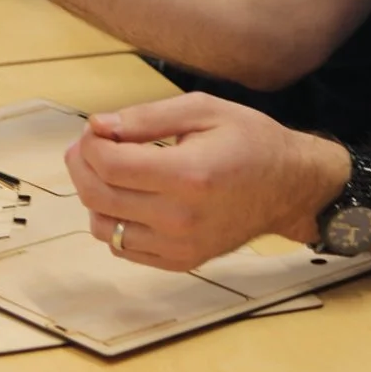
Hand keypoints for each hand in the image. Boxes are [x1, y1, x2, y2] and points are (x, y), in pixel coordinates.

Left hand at [65, 94, 351, 271]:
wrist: (289, 186)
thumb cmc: (250, 140)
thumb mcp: (202, 109)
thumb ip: (146, 118)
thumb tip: (98, 126)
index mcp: (188, 175)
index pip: (110, 166)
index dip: (90, 144)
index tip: (96, 128)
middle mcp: (181, 218)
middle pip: (99, 197)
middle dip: (82, 165)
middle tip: (90, 145)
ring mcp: (180, 247)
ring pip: (104, 227)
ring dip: (94, 195)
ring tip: (110, 170)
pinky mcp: (181, 262)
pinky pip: (123, 248)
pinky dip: (114, 221)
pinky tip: (129, 196)